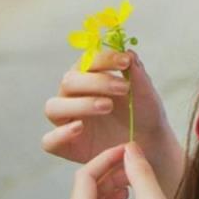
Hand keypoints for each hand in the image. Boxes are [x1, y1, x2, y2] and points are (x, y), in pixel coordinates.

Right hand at [42, 48, 170, 165]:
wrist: (150, 143)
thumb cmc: (144, 113)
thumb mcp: (145, 93)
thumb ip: (137, 74)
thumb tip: (129, 52)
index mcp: (90, 77)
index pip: (87, 61)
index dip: (104, 58)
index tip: (125, 61)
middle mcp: (73, 96)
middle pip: (69, 81)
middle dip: (96, 81)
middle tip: (123, 88)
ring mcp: (67, 121)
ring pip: (53, 107)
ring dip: (79, 104)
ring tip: (107, 106)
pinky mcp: (65, 146)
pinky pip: (49, 141)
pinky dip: (60, 134)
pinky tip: (80, 128)